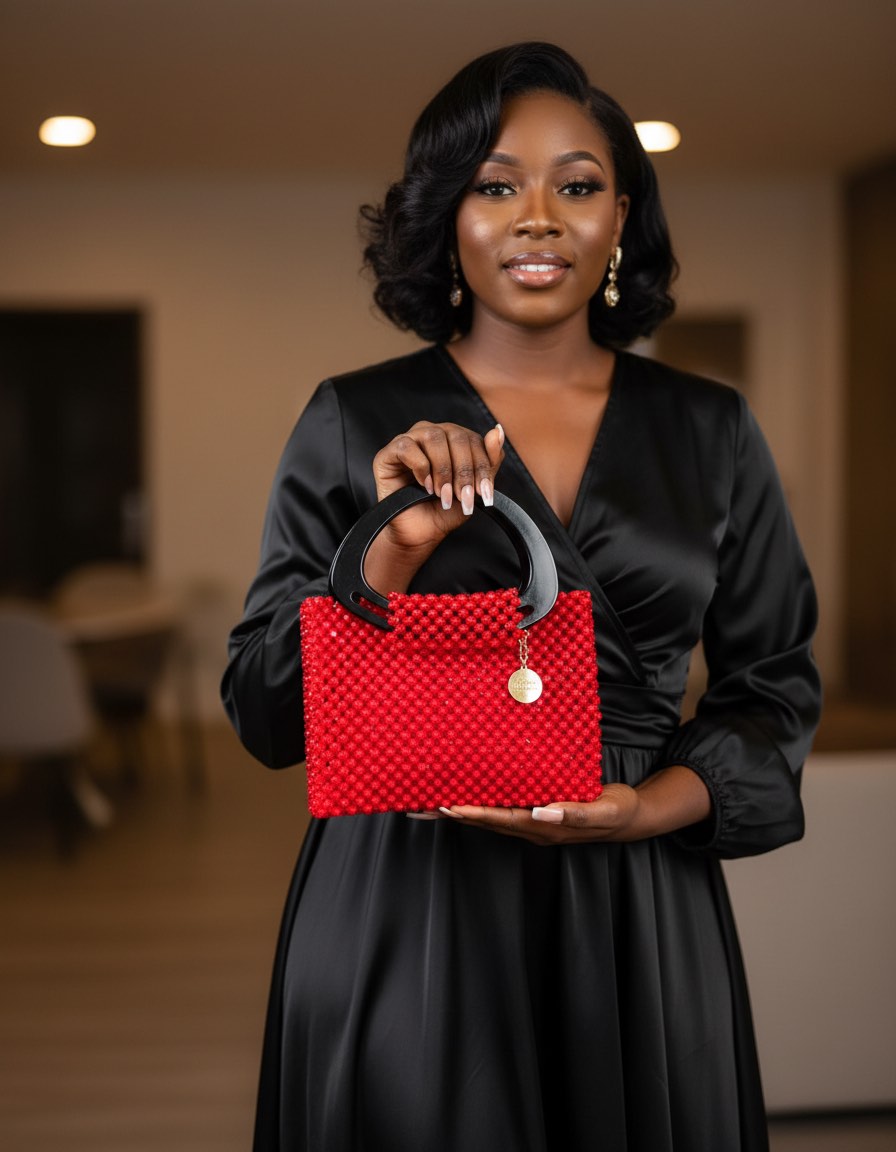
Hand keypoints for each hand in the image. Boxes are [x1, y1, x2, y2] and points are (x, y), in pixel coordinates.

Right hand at [365, 421, 504, 590]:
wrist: (420, 534)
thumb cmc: (445, 510)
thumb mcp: (474, 488)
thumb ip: (489, 460)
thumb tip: (497, 430)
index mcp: (454, 439)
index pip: (474, 439)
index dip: (482, 466)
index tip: (484, 494)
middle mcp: (432, 434)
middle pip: (456, 436)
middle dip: (464, 471)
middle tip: (462, 497)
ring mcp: (409, 440)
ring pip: (433, 437)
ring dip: (443, 469)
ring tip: (443, 494)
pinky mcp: (389, 453)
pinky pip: (407, 447)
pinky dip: (420, 467)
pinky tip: (424, 485)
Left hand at [438, 766, 712, 845]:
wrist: (631, 818)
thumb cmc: (618, 812)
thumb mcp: (604, 811)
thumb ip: (574, 814)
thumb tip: (543, 812)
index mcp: (543, 827)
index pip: (500, 819)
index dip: (472, 813)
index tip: (445, 806)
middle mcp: (531, 826)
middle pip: (483, 821)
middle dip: (450, 814)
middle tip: (415, 806)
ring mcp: (531, 822)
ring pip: (486, 816)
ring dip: (456, 811)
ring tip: (425, 802)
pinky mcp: (535, 812)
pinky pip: (499, 808)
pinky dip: (477, 803)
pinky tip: (463, 793)